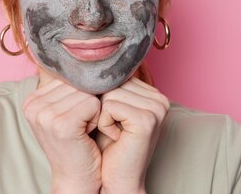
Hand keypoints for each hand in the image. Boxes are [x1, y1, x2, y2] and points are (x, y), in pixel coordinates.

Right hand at [23, 79, 102, 193]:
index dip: (79, 96)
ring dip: (93, 112)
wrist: (76, 178)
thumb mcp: (63, 112)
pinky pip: (94, 103)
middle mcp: (33, 105)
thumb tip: (84, 59)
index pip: (67, 77)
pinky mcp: (62, 124)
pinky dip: (97, 119)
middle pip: (77, 83)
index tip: (72, 119)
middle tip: (79, 127)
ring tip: (82, 131)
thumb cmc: (77, 144)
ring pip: (87, 92)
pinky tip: (86, 134)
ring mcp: (45, 115)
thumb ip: (66, 88)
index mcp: (31, 100)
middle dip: (87, 103)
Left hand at [95, 76, 169, 193]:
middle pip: (110, 82)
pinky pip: (109, 106)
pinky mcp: (147, 119)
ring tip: (112, 133)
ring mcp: (156, 107)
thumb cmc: (105, 145)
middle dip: (100, 105)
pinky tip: (115, 137)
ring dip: (100, 115)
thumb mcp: (104, 109)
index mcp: (150, 92)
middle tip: (111, 128)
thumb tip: (82, 62)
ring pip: (108, 92)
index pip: (113, 75)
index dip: (100, 97)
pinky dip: (103, 123)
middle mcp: (158, 96)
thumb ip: (103, 85)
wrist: (114, 179)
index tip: (108, 119)